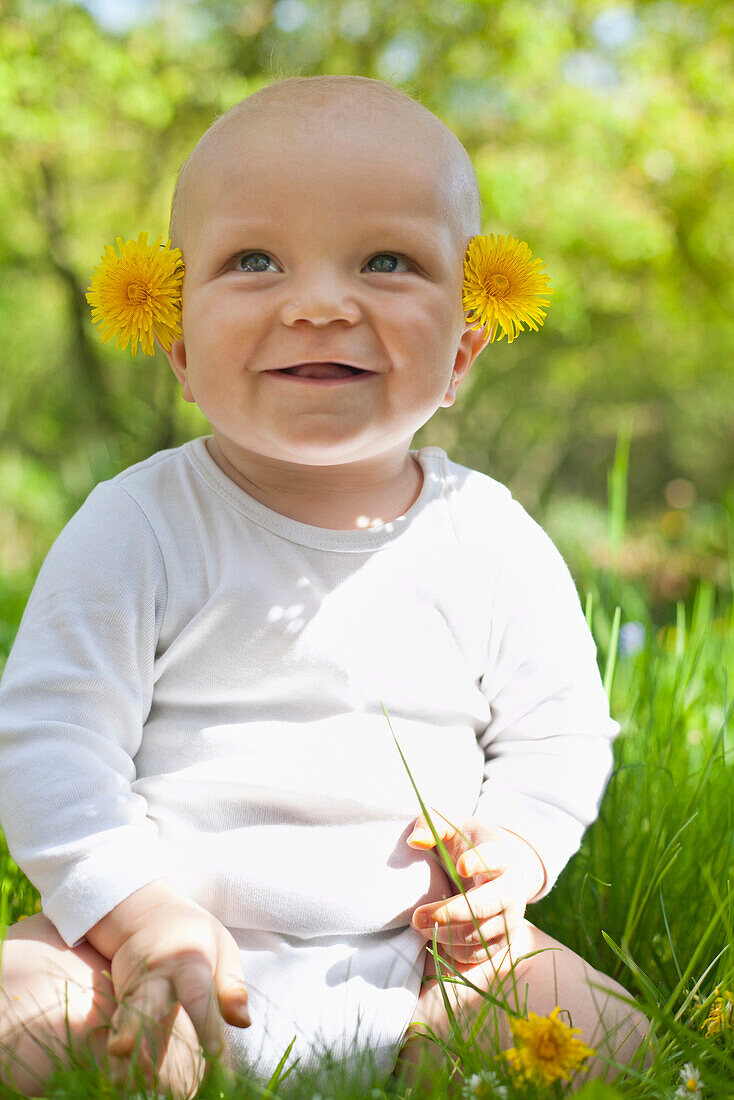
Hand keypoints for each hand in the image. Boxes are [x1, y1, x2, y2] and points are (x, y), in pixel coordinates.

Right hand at [104, 894, 250, 1086]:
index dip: (206, 1023)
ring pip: (125, 1015)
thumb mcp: (222, 948)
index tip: (216, 1053)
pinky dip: (116, 1047)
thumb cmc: (196, 937)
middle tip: (125, 1049)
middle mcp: (157, 976)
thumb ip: (232, 987)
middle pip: (147, 1001)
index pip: (198, 995)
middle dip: (137, 1026)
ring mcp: (134, 988)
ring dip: (121, 1039)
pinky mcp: (120, 999)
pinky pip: (116, 1024)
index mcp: (188, 962)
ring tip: (116, 1065)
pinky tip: (117, 1073)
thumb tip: (244, 1023)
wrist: (149, 915)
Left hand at [407, 810, 545, 964]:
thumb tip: (415, 842)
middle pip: (482, 906)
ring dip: (443, 933)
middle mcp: (511, 889)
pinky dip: (452, 951)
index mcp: (500, 855)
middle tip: (416, 916)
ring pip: (475, 934)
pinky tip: (435, 936)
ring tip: (419, 923)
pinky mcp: (503, 942)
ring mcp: (510, 918)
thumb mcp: (452, 826)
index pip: (494, 858)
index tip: (461, 866)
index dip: (480, 862)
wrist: (501, 871)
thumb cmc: (468, 845)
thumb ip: (430, 825)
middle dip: (447, 913)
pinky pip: (476, 955)